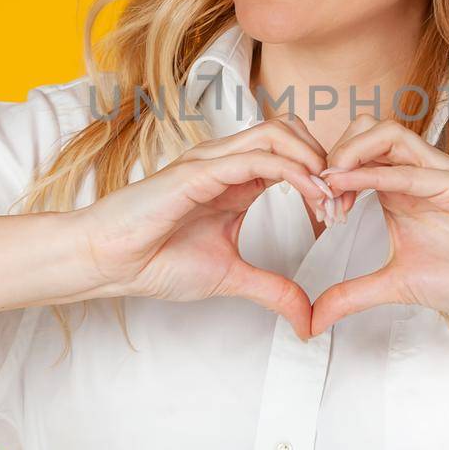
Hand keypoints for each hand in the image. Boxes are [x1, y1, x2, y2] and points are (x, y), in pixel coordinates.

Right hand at [72, 114, 334, 339]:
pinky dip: (292, 172)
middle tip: (341, 203)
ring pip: (279, 133)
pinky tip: (310, 198)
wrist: (107, 261)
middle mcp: (228, 162)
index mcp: (237, 179)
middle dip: (327, 161)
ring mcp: (213, 161)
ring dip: (315, 161)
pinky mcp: (199, 171)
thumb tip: (307, 318)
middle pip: (293, 131)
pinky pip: (256, 157)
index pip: (293, 154)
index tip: (339, 216)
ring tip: (330, 199)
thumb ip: (272, 289)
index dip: (324, 178)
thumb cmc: (154, 260)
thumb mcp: (230, 277)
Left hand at [308, 114, 448, 336]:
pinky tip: (348, 188)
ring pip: (387, 133)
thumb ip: (353, 294)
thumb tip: (313, 319)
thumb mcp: (396, 285)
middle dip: (333, 155)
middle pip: (365, 128)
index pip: (354, 153)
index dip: (326, 175)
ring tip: (329, 186)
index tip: (317, 213)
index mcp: (401, 187)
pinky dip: (374, 174)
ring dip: (350, 154)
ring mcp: (440, 173)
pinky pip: (412, 169)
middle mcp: (420, 172)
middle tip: (320, 197)